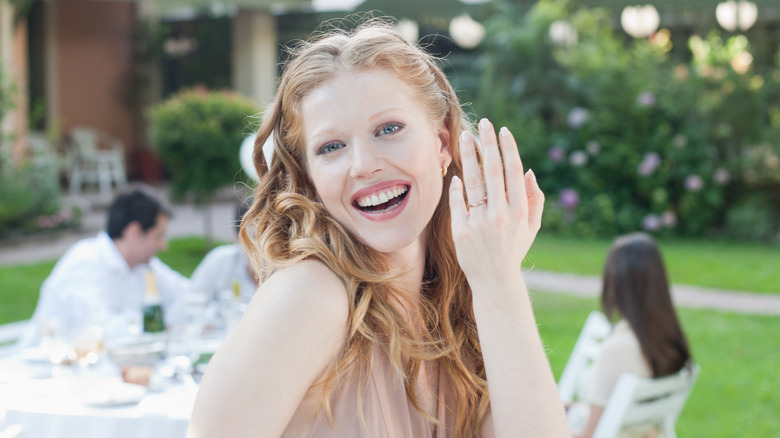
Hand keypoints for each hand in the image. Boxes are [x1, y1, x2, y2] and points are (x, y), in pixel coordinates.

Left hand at [448, 118, 543, 291]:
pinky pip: (458, 202)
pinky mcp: (461, 231)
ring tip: (465, 137)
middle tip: (483, 123)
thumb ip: (534, 198)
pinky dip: (456, 186)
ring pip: (473, 181)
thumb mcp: (531, 226)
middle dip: (487, 143)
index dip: (508, 148)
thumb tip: (527, 170)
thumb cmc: (514, 249)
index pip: (513, 171)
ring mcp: (479, 223)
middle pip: (492, 171)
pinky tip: (455, 172)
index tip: (503, 130)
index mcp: (519, 211)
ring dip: (469, 156)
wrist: (495, 280)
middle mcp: (500, 214)